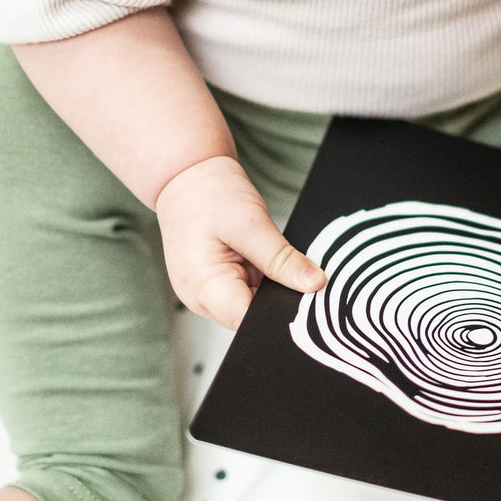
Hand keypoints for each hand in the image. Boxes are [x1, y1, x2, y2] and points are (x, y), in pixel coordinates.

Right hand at [155, 155, 324, 328]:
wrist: (185, 177)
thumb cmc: (208, 194)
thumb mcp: (251, 224)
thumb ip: (282, 259)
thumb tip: (314, 285)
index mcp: (202, 287)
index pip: (249, 322)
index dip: (279, 313)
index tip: (305, 295)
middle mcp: (199, 299)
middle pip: (251, 319)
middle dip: (276, 299)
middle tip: (293, 270)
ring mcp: (205, 295)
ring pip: (251, 307)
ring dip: (268, 289)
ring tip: (268, 258)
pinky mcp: (214, 287)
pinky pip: (245, 294)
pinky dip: (260, 280)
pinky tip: (261, 259)